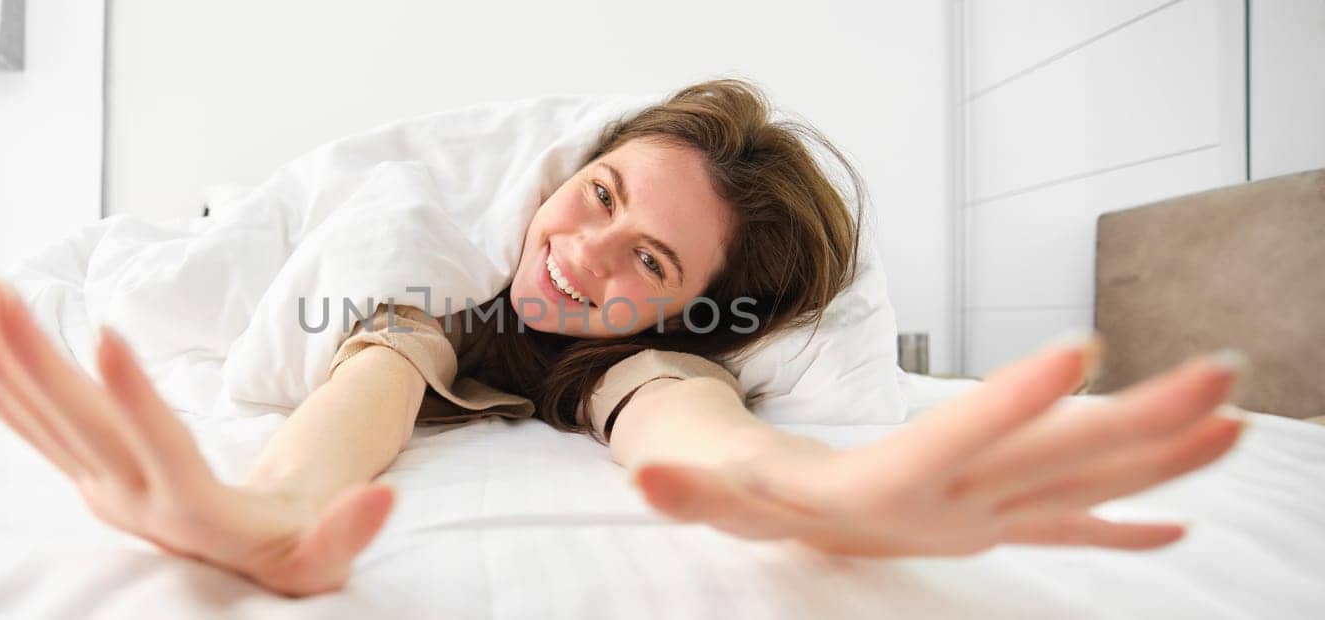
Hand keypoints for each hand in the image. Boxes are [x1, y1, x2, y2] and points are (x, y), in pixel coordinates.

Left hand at [0, 279, 393, 595]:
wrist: (254, 572)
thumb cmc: (296, 554)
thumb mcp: (329, 555)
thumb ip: (350, 530)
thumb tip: (380, 497)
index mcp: (197, 516)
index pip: (160, 448)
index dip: (134, 396)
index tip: (105, 334)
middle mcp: (139, 503)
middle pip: (82, 425)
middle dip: (34, 355)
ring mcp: (110, 494)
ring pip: (51, 423)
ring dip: (7, 360)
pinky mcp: (98, 484)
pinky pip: (46, 439)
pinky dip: (14, 400)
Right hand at [632, 335, 1246, 555]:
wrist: (797, 541)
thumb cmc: (760, 503)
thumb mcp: (720, 489)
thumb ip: (690, 486)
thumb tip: (647, 475)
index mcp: (890, 492)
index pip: (960, 441)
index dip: (1017, 400)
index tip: (1083, 350)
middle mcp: (953, 507)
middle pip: (1052, 463)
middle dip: (1139, 422)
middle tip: (1218, 374)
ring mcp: (985, 516)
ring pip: (1082, 486)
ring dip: (1161, 456)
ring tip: (1235, 417)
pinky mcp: (999, 518)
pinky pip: (1073, 525)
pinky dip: (1128, 524)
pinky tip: (1183, 523)